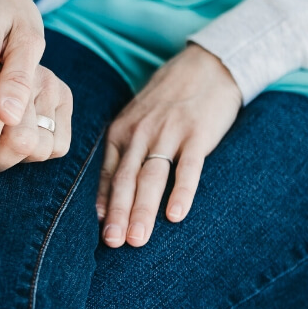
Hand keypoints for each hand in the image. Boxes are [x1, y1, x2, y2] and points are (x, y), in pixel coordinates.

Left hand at [97, 44, 240, 247]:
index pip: (110, 174)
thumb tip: (106, 198)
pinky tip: (176, 215)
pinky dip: (182, 192)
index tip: (100, 232)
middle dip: (119, 213)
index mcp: (122, 132)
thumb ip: (123, 154)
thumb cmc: (169, 100)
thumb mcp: (137, 120)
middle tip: (113, 243)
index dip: (105, 204)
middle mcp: (141, 133)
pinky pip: (188, 167)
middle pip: (127, 180)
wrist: (207, 65)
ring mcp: (168, 133)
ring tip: (138, 240)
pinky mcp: (197, 133)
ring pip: (151, 177)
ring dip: (143, 210)